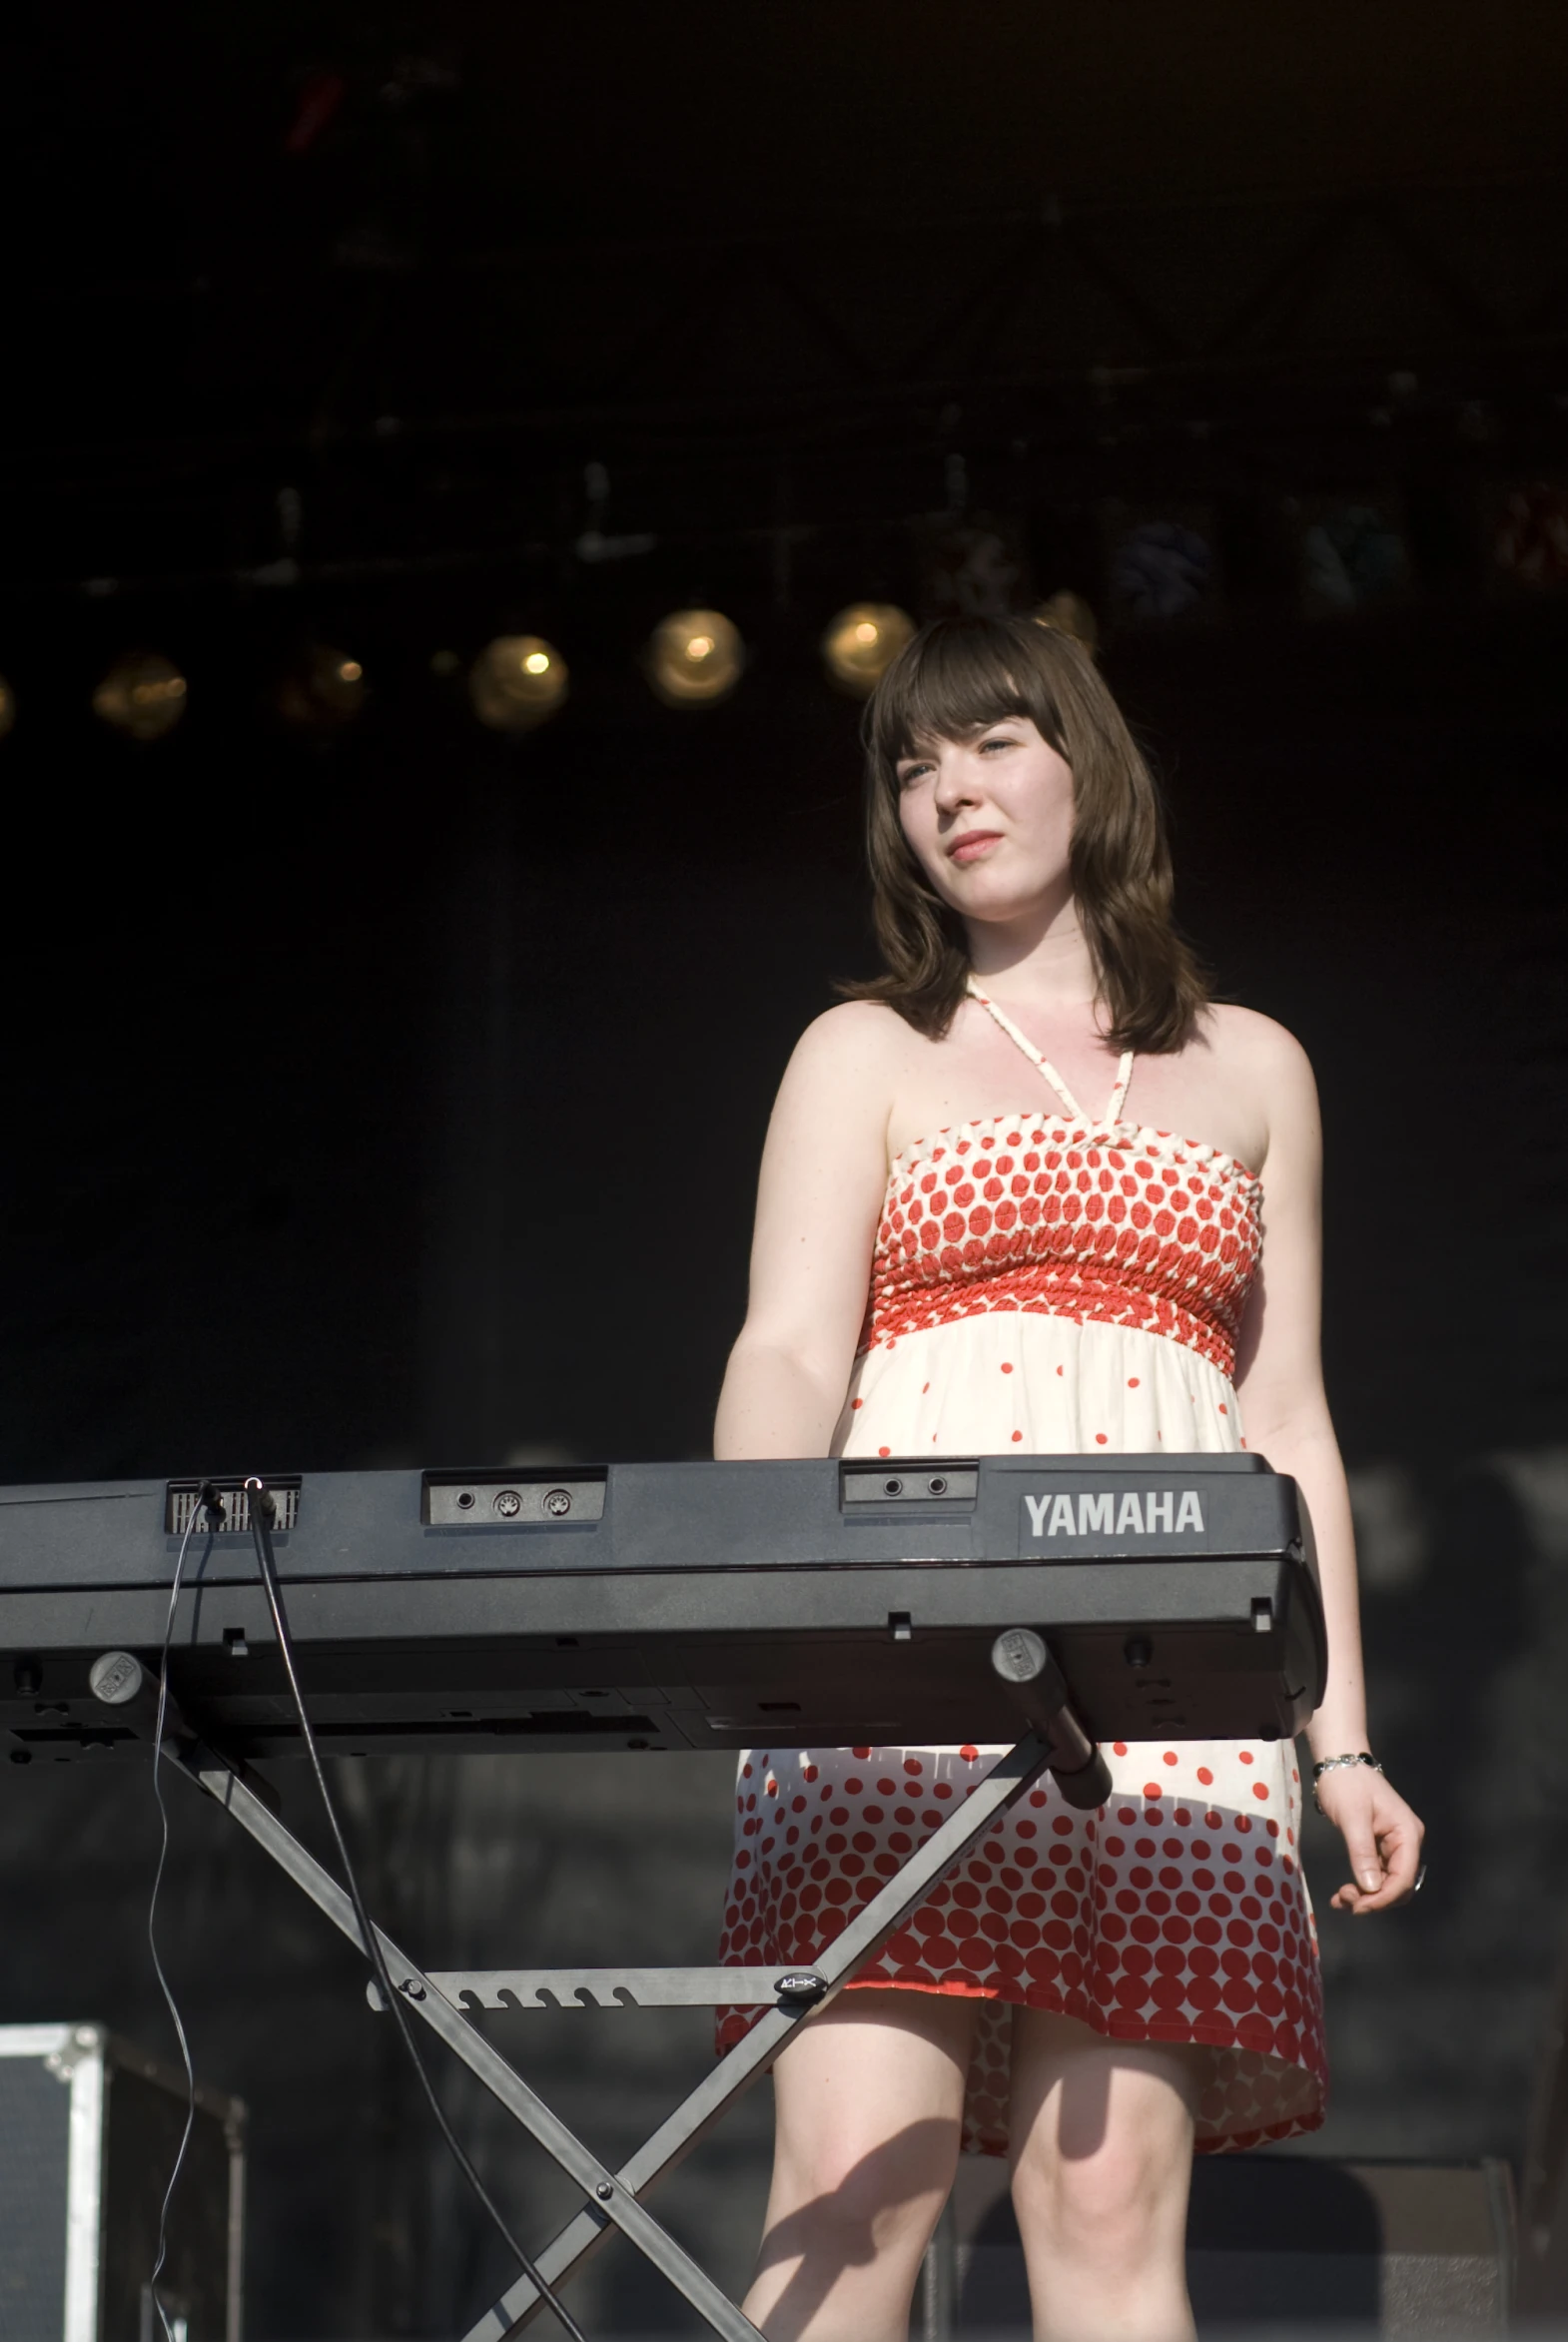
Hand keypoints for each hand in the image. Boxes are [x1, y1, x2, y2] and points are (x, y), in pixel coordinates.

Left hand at [1313, 1764, 1424, 1912]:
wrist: (1338, 1763)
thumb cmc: (1347, 1784)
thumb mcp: (1352, 1817)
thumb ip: (1362, 1852)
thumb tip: (1371, 1888)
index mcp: (1408, 1834)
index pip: (1404, 1877)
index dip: (1384, 1898)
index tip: (1358, 1906)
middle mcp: (1407, 1843)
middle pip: (1399, 1886)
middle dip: (1375, 1899)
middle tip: (1345, 1900)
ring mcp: (1394, 1846)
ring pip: (1388, 1885)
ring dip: (1367, 1897)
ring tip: (1340, 1898)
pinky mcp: (1380, 1848)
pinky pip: (1377, 1876)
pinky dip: (1362, 1888)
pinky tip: (1343, 1895)